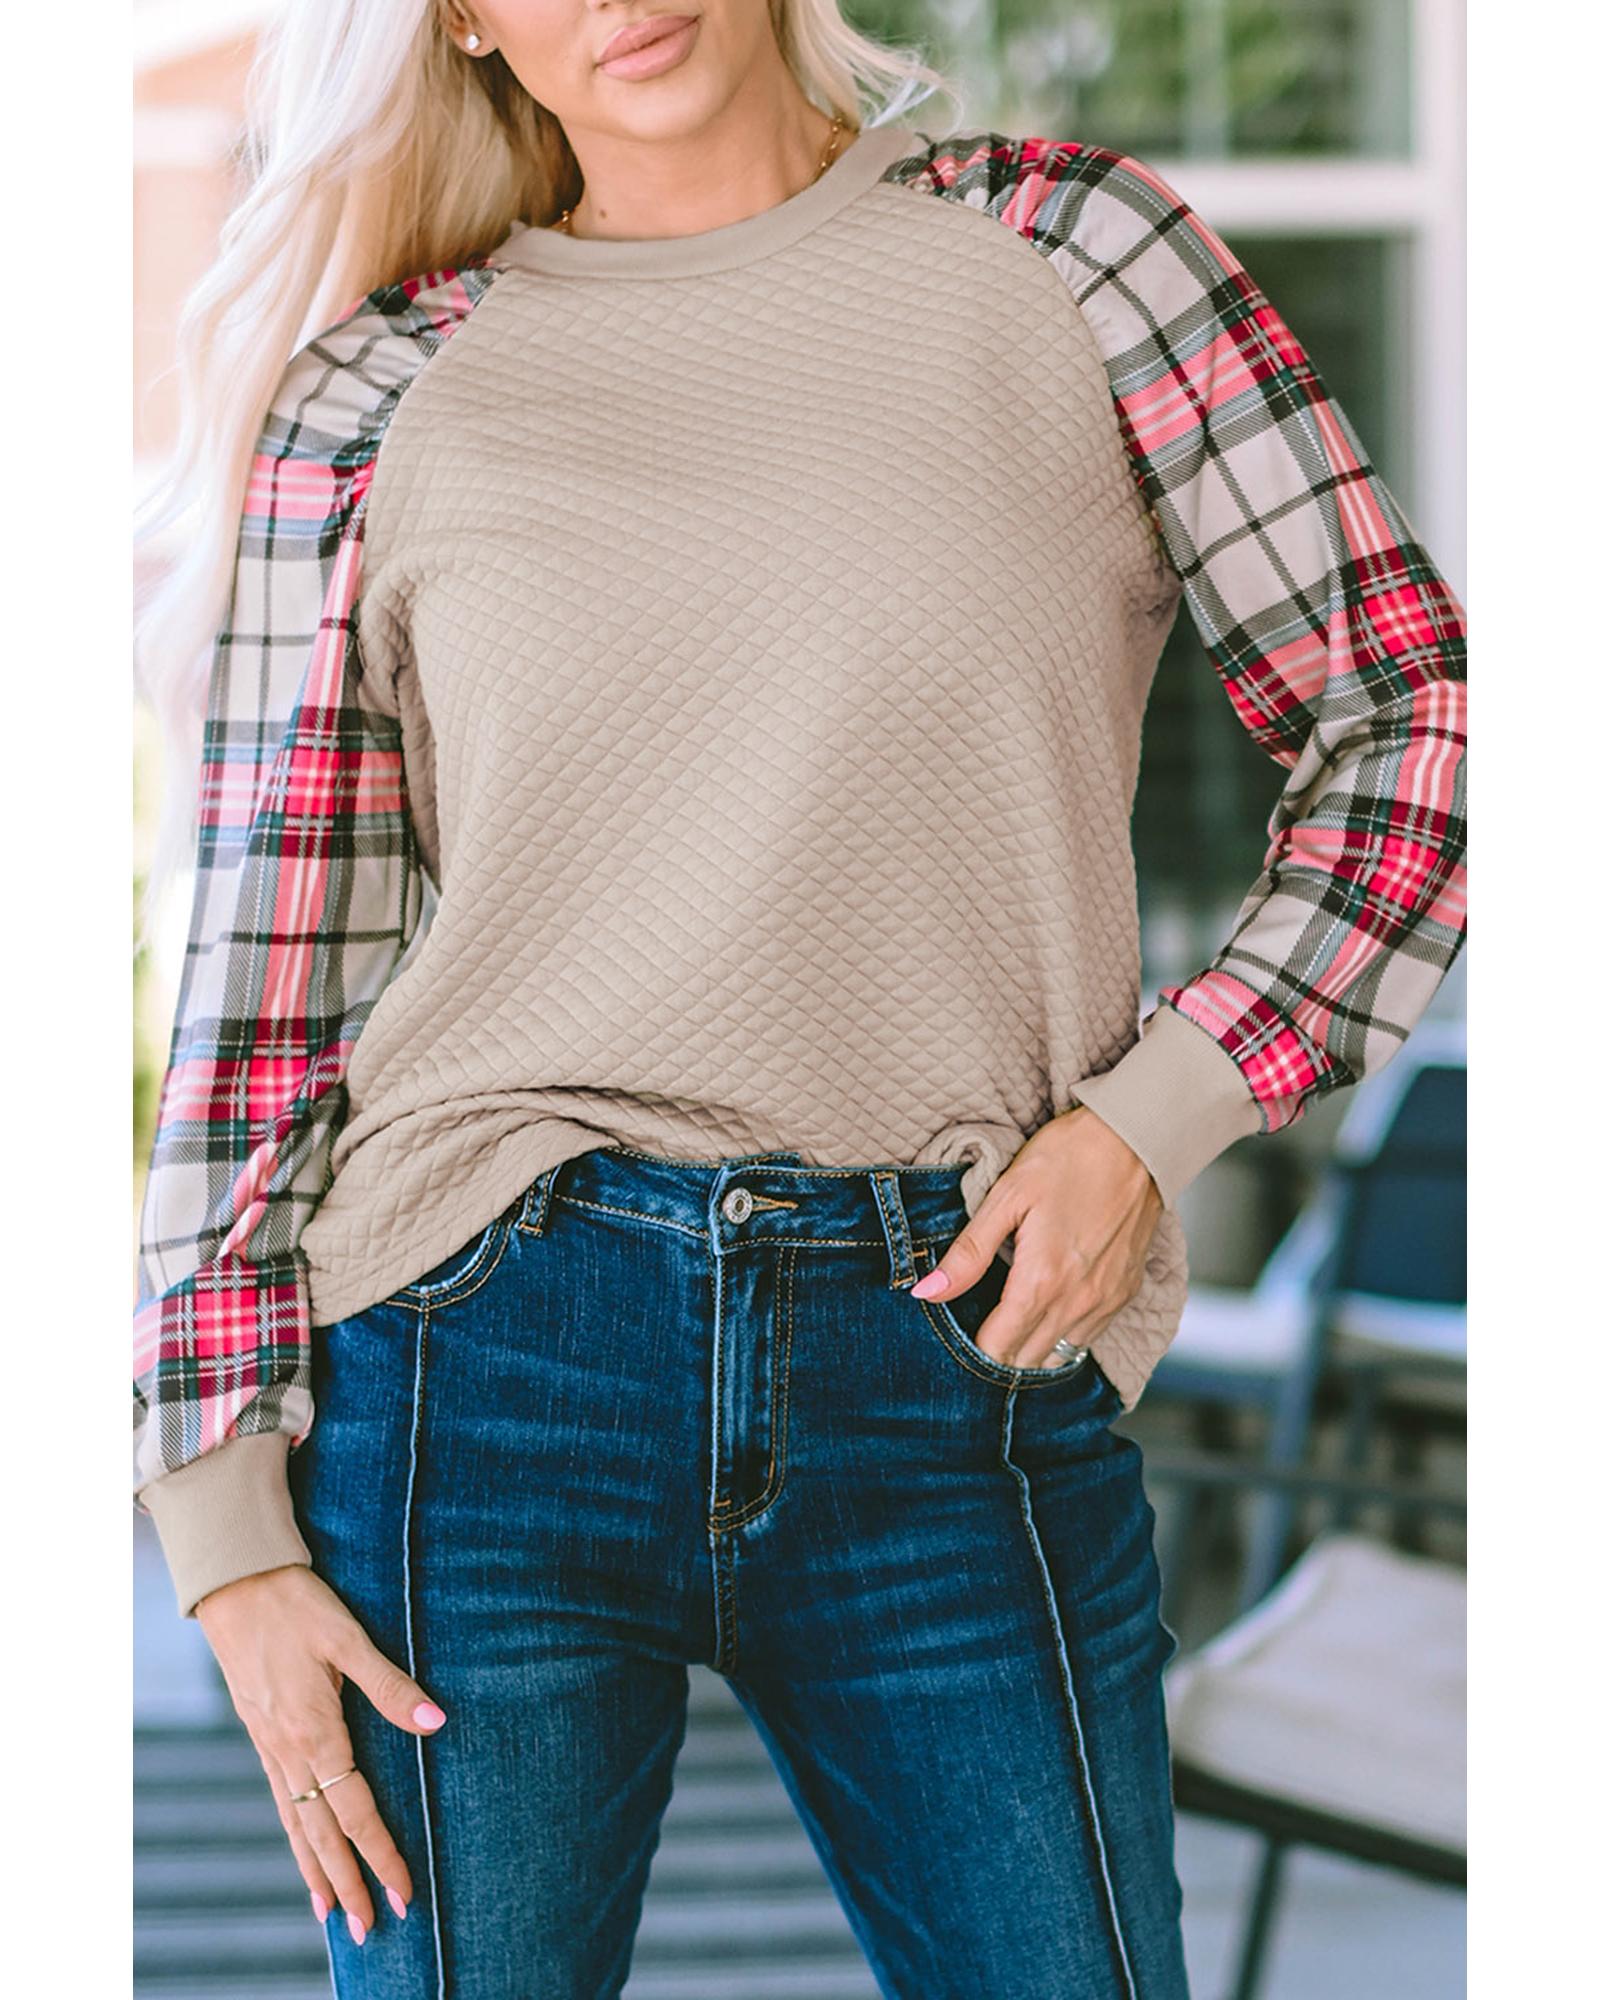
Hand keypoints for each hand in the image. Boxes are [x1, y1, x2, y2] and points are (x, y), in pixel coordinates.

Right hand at [195, 1563, 448, 1943]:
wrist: (235, 1583)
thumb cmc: (297, 1605)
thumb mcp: (347, 1638)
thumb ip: (390, 1685)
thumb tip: (435, 1724)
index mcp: (314, 1732)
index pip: (355, 1812)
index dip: (380, 1854)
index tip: (402, 1892)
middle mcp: (288, 1750)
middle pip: (321, 1834)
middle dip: (346, 1883)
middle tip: (369, 1929)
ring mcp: (269, 1745)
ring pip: (295, 1823)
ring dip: (315, 1871)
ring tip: (329, 1914)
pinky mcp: (260, 1733)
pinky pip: (279, 1800)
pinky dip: (293, 1835)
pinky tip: (303, 1848)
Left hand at [909, 1105, 1163, 1367]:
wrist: (1137, 1141)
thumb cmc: (1067, 1159)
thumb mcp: (1007, 1196)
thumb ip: (969, 1253)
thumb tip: (927, 1292)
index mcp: (1042, 1281)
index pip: (997, 1350)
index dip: (971, 1350)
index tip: (957, 1331)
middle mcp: (1078, 1303)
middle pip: (1026, 1362)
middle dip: (997, 1353)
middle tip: (976, 1324)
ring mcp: (1106, 1302)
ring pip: (1058, 1356)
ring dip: (1029, 1348)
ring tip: (1008, 1317)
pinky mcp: (1125, 1294)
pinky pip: (1087, 1338)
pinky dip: (1062, 1335)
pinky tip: (1047, 1307)